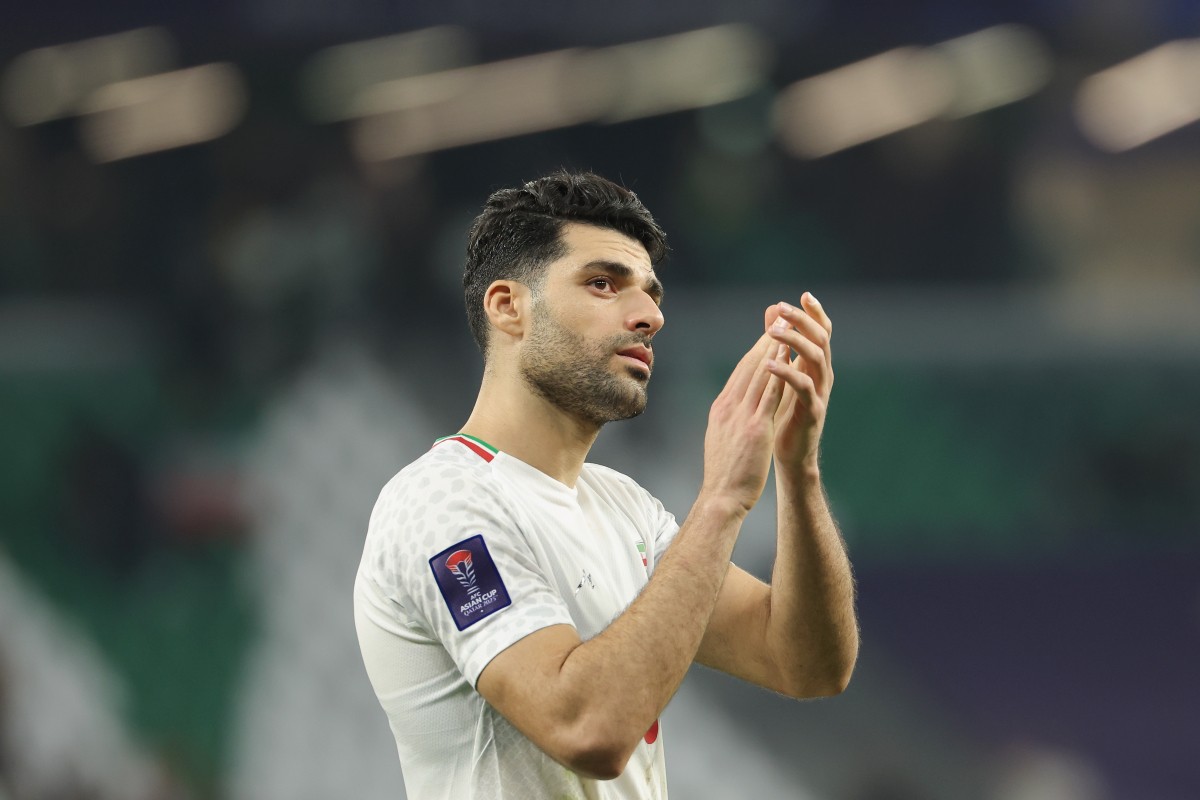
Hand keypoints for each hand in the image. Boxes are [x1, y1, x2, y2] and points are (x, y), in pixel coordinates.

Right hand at [700, 332, 786, 513]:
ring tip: (787, 328)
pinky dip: (779, 374)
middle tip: (778, 317)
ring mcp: (741, 416)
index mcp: (721, 408)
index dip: (755, 350)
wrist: (720, 497)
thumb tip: (734, 407)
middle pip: (749, 366)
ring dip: (774, 348)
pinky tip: (789, 359)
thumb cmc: (724, 474)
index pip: (740, 372)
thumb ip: (730, 418)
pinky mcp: (755, 428)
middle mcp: (729, 407)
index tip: (767, 332)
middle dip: (765, 339)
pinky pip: (770, 395)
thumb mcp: (722, 438)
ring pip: (760, 375)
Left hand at [765, 293, 833, 475]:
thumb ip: (779, 342)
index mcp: (816, 365)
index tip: (804, 294)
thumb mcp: (782, 372)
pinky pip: (803, 388)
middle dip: (802, 321)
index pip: (822, 332)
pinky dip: (787, 374)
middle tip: (782, 308)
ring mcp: (821, 393)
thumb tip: (771, 309)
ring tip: (771, 332)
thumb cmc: (785, 412)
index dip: (816, 313)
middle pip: (820, 339)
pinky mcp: (813, 411)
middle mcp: (823, 375)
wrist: (791, 454)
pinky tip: (770, 365)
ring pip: (816, 359)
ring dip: (794, 342)